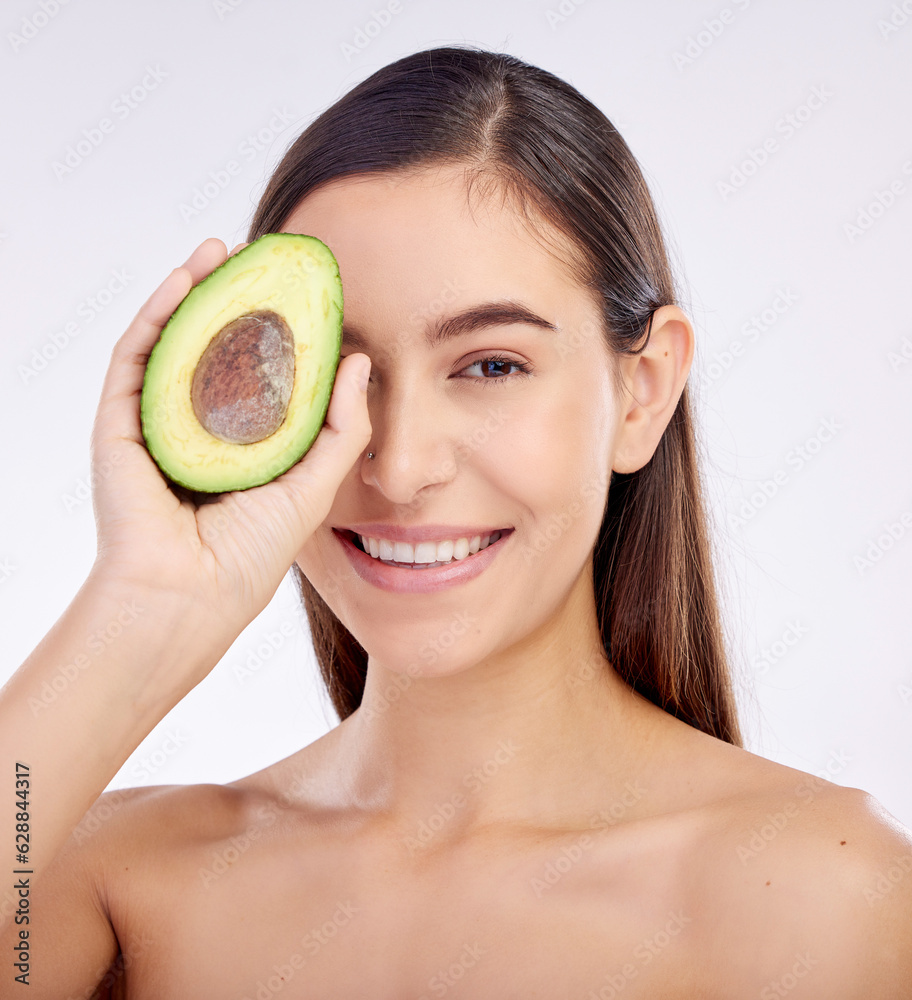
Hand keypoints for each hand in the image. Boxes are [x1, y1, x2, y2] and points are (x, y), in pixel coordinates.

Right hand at [88, 237, 369, 629]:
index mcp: (239, 447)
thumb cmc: (250, 555)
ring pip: (171, 344)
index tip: (298, 292)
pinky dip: (156, 315)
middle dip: (231, 299)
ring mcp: (154, 425)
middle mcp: (195, 431)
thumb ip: (340, 428)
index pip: (255, 374)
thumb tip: (358, 362)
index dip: (274, 331)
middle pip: (210, 350)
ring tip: (219, 251)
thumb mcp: (313, 484)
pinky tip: (183, 282)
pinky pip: (136, 359)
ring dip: (190, 292)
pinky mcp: (119, 425)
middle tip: (257, 258)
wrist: (189, 597)